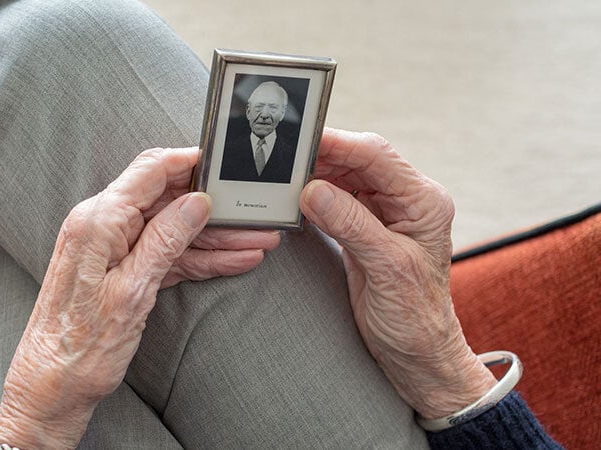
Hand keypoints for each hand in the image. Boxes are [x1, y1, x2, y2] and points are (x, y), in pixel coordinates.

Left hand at [0, 147, 278, 447]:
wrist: (51, 388)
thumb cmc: (80, 348)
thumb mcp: (132, 292)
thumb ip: (164, 240)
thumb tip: (196, 203)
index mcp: (98, 221)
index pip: (150, 171)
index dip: (189, 162)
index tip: (224, 161)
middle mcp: (102, 226)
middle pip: (167, 201)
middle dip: (214, 207)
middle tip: (254, 213)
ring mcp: (112, 249)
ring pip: (172, 231)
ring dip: (215, 237)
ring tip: (257, 240)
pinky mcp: (121, 271)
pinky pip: (165, 255)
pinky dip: (198, 259)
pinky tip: (233, 259)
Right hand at [299, 129, 495, 418]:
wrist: (418, 354)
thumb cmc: (416, 318)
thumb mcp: (387, 269)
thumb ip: (352, 225)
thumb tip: (312, 190)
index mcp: (423, 202)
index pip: (377, 157)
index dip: (339, 143)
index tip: (303, 138)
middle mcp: (406, 201)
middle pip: (359, 161)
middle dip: (321, 155)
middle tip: (282, 154)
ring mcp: (385, 214)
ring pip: (345, 177)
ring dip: (314, 174)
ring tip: (282, 173)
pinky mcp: (365, 228)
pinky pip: (336, 200)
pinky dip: (314, 196)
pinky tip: (294, 196)